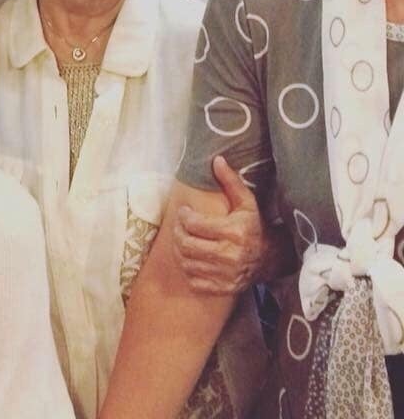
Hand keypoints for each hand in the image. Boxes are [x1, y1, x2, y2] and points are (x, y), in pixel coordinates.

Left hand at [171, 155, 265, 294]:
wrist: (270, 258)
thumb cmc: (254, 226)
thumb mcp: (246, 202)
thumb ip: (230, 181)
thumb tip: (216, 159)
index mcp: (234, 232)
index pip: (194, 224)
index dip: (184, 216)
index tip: (184, 211)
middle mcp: (230, 256)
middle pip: (187, 244)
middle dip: (177, 232)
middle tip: (179, 225)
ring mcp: (226, 275)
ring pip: (187, 262)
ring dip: (179, 249)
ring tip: (182, 239)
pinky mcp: (223, 289)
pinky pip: (194, 280)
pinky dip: (188, 269)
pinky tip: (191, 258)